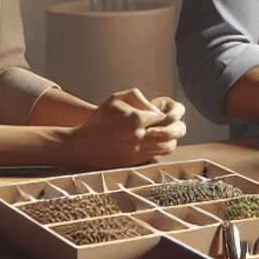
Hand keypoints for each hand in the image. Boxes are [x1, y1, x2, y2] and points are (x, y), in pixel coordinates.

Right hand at [59, 88, 186, 166]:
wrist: (82, 146)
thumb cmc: (99, 119)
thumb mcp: (115, 99)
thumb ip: (137, 96)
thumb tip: (155, 107)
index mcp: (136, 119)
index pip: (165, 115)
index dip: (167, 113)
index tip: (161, 112)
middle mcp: (140, 136)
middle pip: (173, 132)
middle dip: (176, 125)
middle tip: (171, 122)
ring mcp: (139, 151)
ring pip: (169, 146)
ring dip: (171, 138)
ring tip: (164, 132)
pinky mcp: (136, 162)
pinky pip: (158, 156)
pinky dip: (161, 148)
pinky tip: (155, 142)